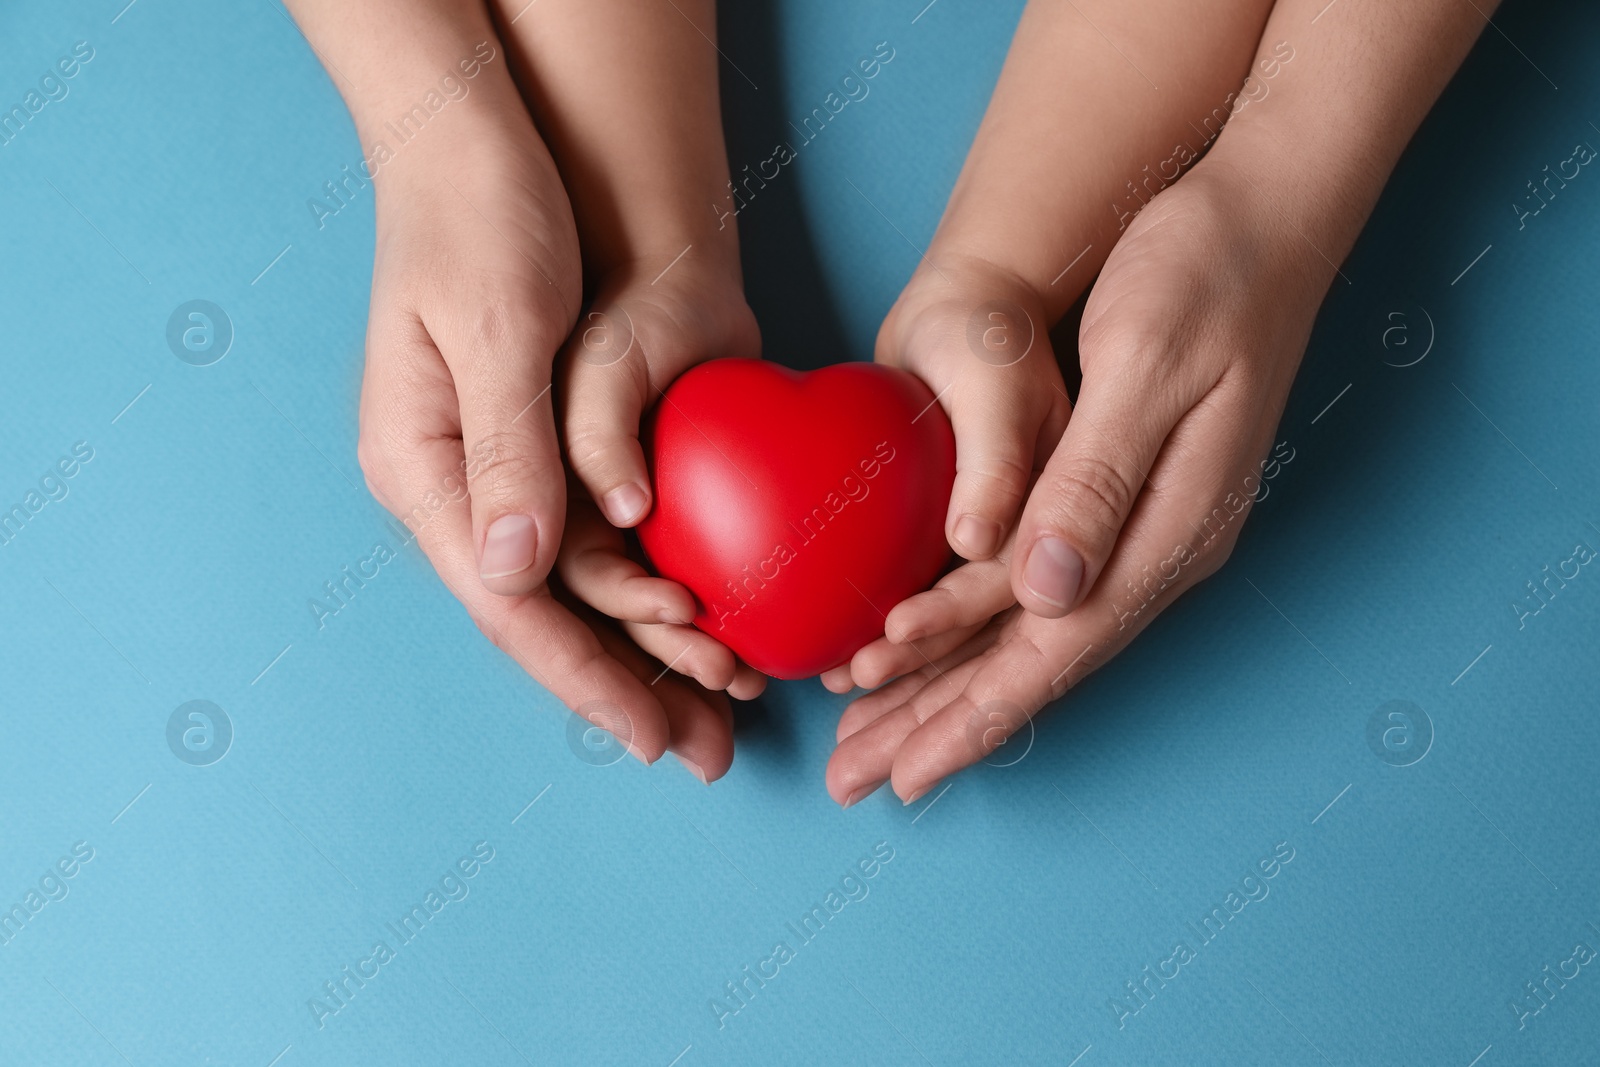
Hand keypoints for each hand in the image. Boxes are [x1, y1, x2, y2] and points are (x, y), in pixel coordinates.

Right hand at [355, 108, 734, 778]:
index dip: (587, 678)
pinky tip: (701, 623)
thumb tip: (513, 574)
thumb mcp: (496, 327)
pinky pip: (596, 543)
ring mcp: (495, 472)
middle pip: (545, 619)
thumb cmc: (481, 219)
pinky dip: (649, 589)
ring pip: (577, 592)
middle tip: (707, 756)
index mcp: (422, 469)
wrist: (482, 147)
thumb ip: (507, 452)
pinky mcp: (538, 450)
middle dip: (625, 691)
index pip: (511, 604)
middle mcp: (454, 487)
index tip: (656, 737)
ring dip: (648, 653)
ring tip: (723, 711)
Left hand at [826, 160, 1325, 804]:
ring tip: (874, 737)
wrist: (1265, 212)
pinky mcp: (1125, 498)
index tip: (901, 767)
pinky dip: (975, 630)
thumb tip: (1049, 595)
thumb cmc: (1205, 271)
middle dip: (943, 725)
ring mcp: (1146, 528)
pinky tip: (931, 648)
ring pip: (1032, 637)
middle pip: (1035, 665)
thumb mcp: (1149, 363)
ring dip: (951, 691)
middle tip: (856, 780)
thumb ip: (1098, 480)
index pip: (1052, 649)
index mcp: (1168, 527)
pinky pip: (1038, 590)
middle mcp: (1159, 547)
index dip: (971, 710)